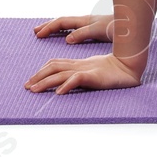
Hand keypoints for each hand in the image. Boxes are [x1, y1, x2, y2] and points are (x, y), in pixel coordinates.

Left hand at [25, 53, 140, 93]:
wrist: (130, 67)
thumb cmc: (114, 73)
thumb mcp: (93, 74)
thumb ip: (80, 77)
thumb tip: (65, 87)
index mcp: (78, 64)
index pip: (55, 63)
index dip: (42, 70)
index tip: (32, 80)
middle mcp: (79, 66)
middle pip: (53, 67)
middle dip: (38, 76)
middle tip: (26, 86)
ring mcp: (86, 70)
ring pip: (60, 74)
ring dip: (45, 82)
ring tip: (34, 90)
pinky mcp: (93, 76)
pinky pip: (77, 79)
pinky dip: (66, 85)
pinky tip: (58, 93)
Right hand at [34, 14, 114, 43]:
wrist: (133, 20)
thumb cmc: (118, 26)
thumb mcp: (99, 30)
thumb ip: (83, 33)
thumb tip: (67, 39)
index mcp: (85, 21)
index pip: (62, 22)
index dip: (49, 27)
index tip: (38, 34)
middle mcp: (85, 20)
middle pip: (63, 21)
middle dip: (49, 26)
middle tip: (35, 32)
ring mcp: (90, 23)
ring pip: (69, 24)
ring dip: (56, 28)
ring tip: (45, 33)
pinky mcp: (95, 28)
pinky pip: (76, 27)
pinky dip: (67, 30)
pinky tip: (66, 37)